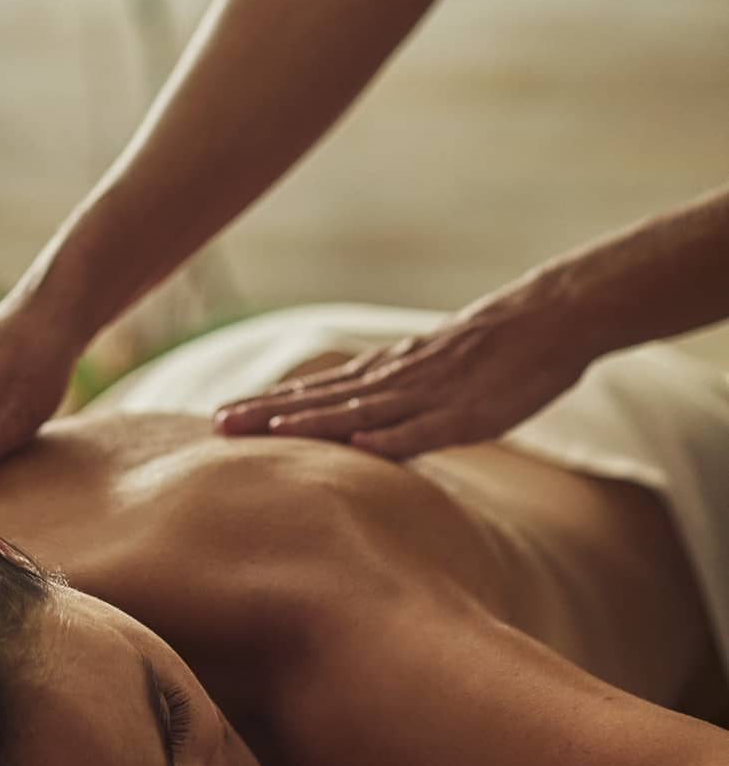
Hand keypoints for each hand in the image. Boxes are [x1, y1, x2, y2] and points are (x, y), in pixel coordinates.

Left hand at [213, 288, 587, 457]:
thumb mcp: (432, 367)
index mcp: (387, 372)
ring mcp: (429, 394)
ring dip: (313, 424)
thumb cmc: (494, 347)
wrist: (549, 316)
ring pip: (361, 412)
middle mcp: (396, 379)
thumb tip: (360, 418)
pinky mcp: (467, 412)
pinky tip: (359, 448)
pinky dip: (392, 438)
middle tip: (216, 424)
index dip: (268, 405)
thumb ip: (395, 390)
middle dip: (268, 414)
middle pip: (323, 400)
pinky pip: (425, 429)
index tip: (220, 416)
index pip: (315, 392)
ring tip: (265, 433)